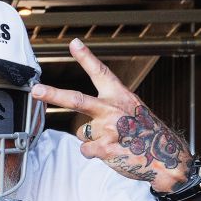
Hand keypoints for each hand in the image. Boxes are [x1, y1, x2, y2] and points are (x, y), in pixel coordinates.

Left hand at [31, 39, 192, 191]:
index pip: (101, 73)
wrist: (165, 157)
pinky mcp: (106, 148)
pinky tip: (111, 152)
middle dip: (53, 94)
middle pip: (76, 99)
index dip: (86, 57)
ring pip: (82, 131)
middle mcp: (112, 109)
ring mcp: (108, 128)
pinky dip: (94, 152)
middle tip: (36, 90)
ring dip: (93, 138)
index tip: (73, 43)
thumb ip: (109, 108)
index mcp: (120, 96)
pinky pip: (86, 149)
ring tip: (114, 141)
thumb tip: (84, 123)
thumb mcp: (132, 111)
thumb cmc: (147, 133)